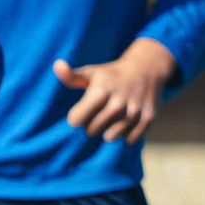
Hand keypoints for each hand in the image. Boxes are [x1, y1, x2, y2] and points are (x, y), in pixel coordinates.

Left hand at [53, 38, 178, 144]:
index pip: (75, 121)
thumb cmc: (112, 74)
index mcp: (100, 91)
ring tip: (113, 116)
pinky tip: (127, 121)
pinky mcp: (148, 119)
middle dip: (92, 123)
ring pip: (110, 137)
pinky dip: (127, 133)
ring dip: (110, 130)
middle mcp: (118, 103)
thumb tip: (57, 65)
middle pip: (91, 131)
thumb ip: (71, 75)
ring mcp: (134, 112)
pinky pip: (129, 139)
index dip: (77, 115)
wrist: (147, 68)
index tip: (85, 107)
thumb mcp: (92, 73)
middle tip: (100, 111)